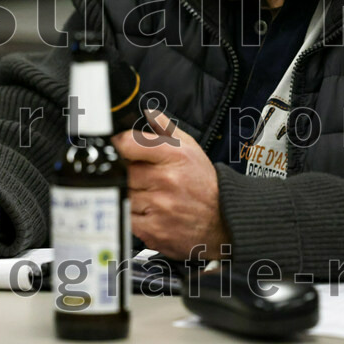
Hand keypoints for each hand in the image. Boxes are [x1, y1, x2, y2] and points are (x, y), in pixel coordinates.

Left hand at [111, 111, 229, 258]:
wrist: (222, 220)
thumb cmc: (204, 184)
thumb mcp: (190, 148)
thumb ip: (166, 128)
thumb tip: (147, 113)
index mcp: (174, 155)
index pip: (129, 144)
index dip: (120, 146)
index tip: (120, 149)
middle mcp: (166, 180)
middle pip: (123, 172)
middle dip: (128, 174)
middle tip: (142, 178)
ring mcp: (159, 207)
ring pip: (123, 195)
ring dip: (130, 195)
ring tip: (149, 196)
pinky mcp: (154, 230)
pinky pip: (127, 218)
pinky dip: (132, 215)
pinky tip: (149, 212)